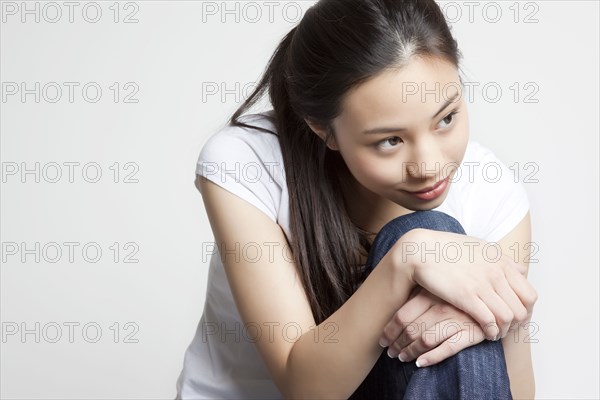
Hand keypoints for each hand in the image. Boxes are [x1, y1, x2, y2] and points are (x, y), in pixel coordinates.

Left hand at [380, 286, 485, 366]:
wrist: (494, 296)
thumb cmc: (457, 293)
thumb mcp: (435, 288)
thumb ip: (417, 297)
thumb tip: (393, 317)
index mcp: (430, 294)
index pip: (402, 315)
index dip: (389, 331)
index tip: (383, 340)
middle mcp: (442, 306)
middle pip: (411, 330)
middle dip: (397, 344)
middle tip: (391, 352)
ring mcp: (457, 320)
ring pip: (426, 340)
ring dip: (410, 352)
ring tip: (402, 358)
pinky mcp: (471, 333)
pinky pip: (448, 349)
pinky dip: (431, 358)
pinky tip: (420, 363)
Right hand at [398, 229, 536, 340]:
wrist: (421, 249)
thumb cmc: (446, 248)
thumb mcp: (480, 247)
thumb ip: (501, 259)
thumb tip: (520, 269)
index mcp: (501, 262)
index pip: (530, 295)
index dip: (526, 312)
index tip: (517, 318)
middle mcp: (496, 273)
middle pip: (522, 309)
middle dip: (517, 325)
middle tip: (506, 329)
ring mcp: (482, 284)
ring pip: (509, 318)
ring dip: (503, 330)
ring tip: (495, 333)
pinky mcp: (466, 295)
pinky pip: (489, 321)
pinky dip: (491, 332)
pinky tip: (485, 333)